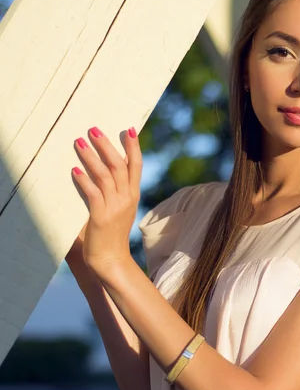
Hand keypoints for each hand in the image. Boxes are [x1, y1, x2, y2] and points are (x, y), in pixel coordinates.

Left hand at [71, 126, 141, 273]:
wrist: (111, 259)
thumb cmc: (110, 234)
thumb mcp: (117, 208)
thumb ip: (112, 190)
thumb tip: (100, 168)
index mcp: (132, 195)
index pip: (136, 166)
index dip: (134, 147)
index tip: (129, 130)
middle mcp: (127, 199)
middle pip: (119, 166)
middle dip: (107, 145)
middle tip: (93, 130)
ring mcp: (115, 207)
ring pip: (105, 176)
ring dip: (92, 157)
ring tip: (80, 143)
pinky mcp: (101, 217)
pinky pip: (94, 194)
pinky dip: (85, 181)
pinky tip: (75, 171)